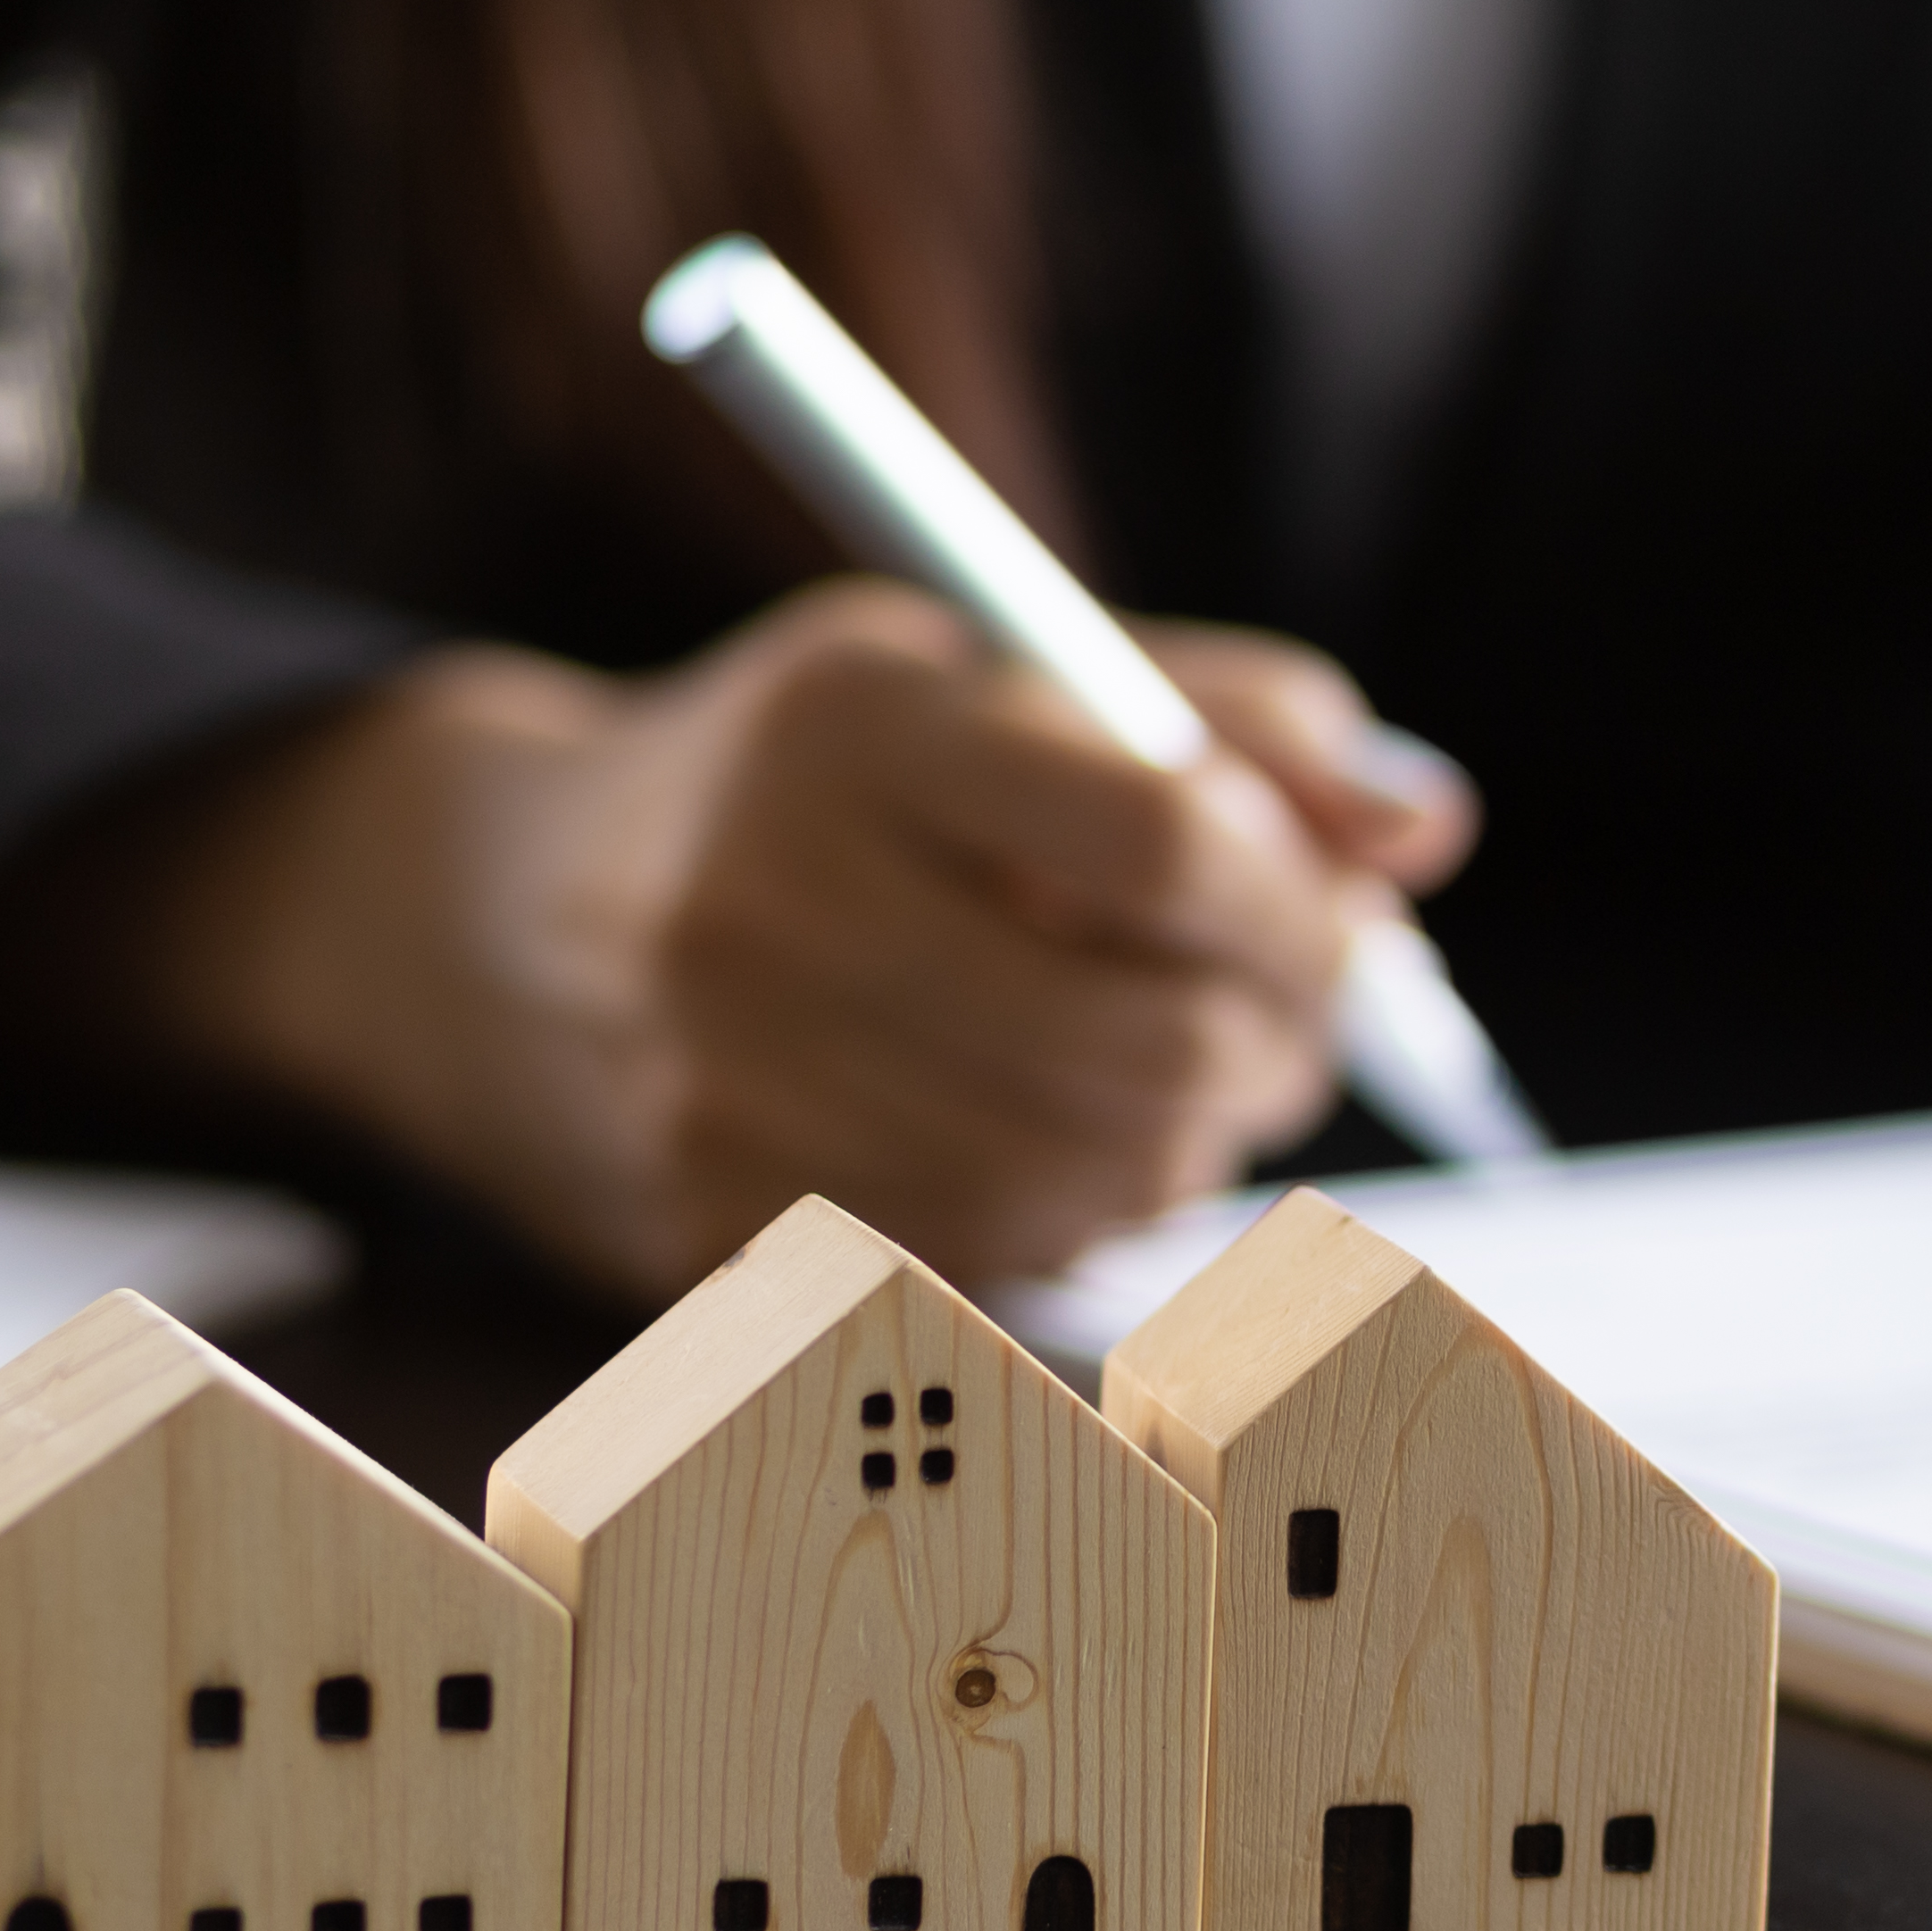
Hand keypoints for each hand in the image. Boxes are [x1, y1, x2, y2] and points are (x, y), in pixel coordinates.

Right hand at [126, 582, 1475, 1296]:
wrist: (498, 913)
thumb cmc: (819, 776)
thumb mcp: (998, 672)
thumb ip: (1231, 720)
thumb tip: (1432, 823)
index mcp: (851, 722)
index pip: (1166, 836)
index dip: (1302, 899)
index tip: (1337, 912)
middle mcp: (765, 901)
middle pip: (1151, 1044)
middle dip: (1279, 1043)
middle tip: (1290, 1014)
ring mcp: (723, 1081)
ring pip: (1100, 1177)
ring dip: (1196, 1135)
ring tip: (1171, 1061)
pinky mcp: (710, 1220)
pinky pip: (1002, 1258)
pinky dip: (1080, 1207)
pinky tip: (1050, 1130)